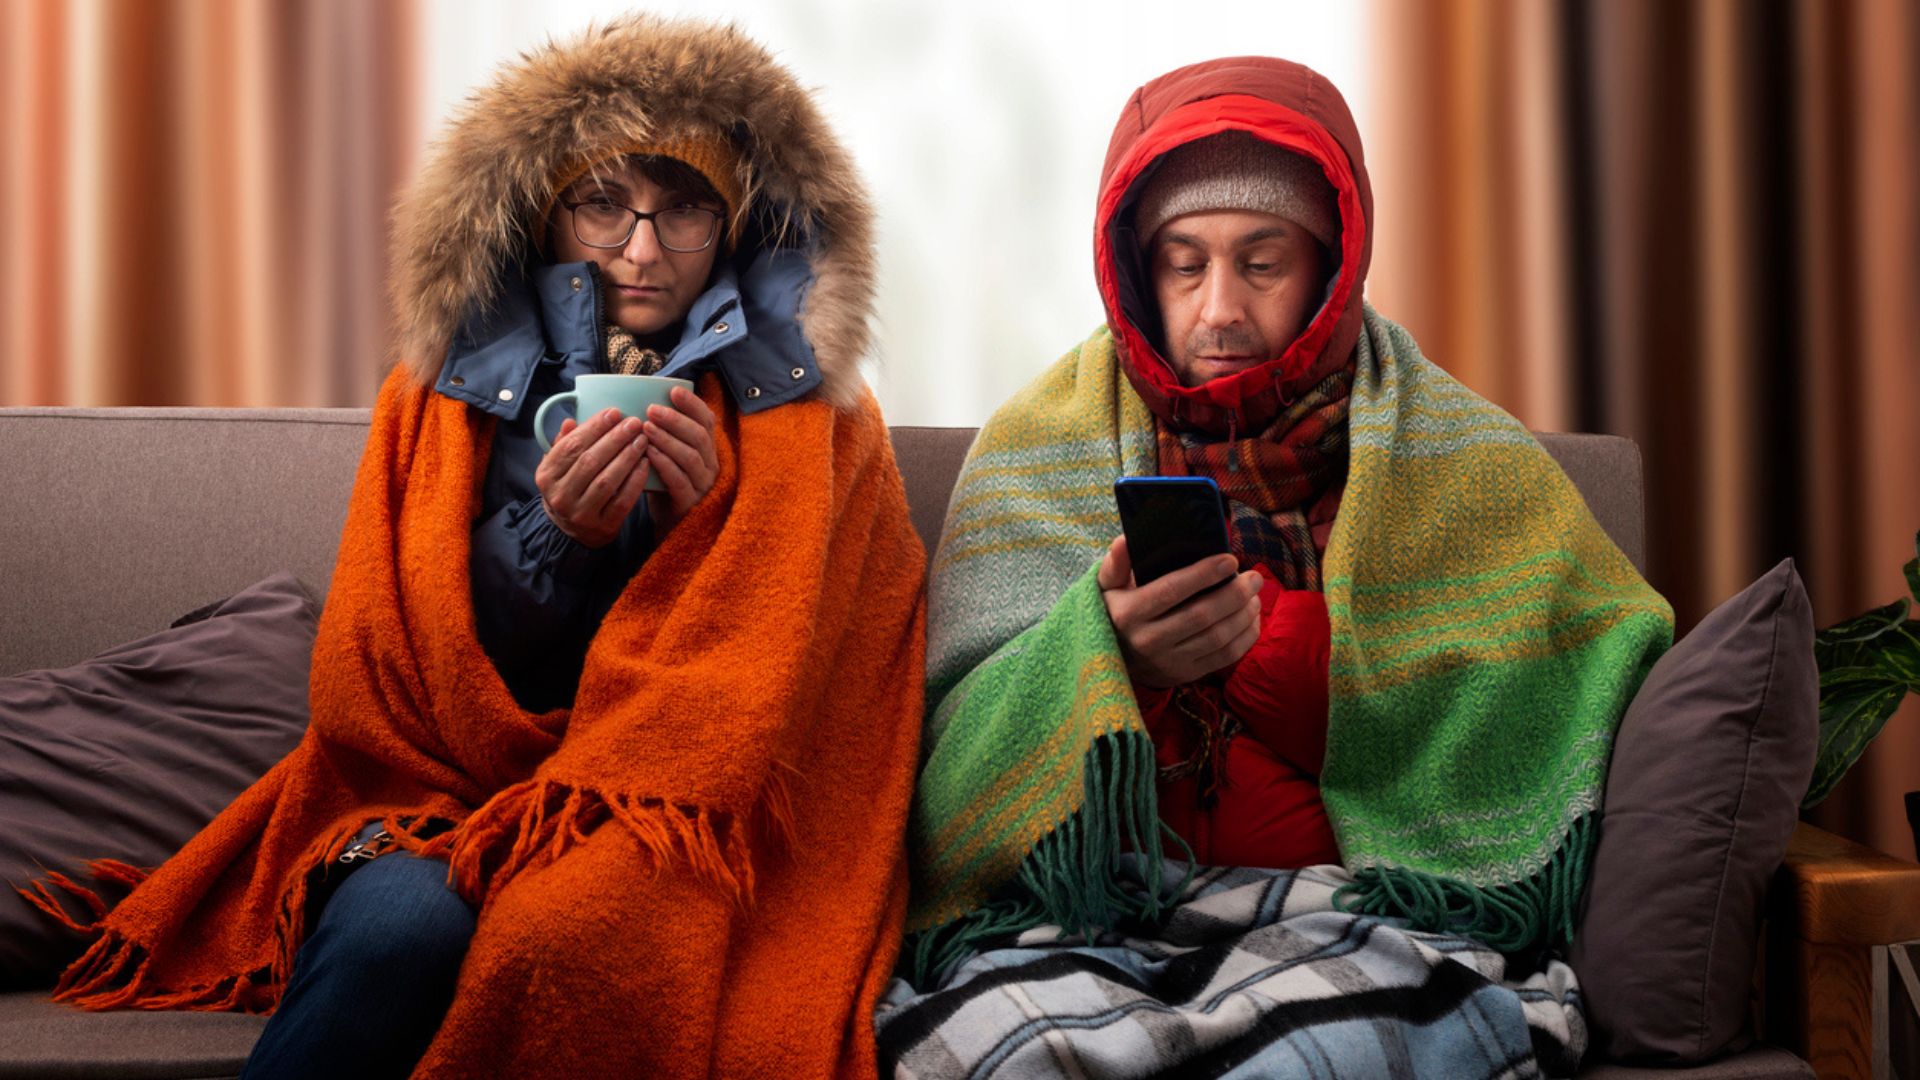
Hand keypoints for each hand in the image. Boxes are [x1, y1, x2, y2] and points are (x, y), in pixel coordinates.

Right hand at [535, 407, 650, 547]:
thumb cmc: (568, 490)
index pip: (571, 446)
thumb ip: (563, 444)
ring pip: (607, 480)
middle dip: (615, 439)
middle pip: (590, 461)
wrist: (571, 533)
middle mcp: (560, 496)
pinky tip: (645, 463)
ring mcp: (581, 514)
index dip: (594, 427)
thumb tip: (570, 421)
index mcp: (546, 476)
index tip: (614, 412)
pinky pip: (622, 500)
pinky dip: (635, 480)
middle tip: (634, 423)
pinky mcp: (603, 527)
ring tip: (641, 439)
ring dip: (627, 457)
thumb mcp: (557, 468)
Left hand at [640, 385, 719, 535]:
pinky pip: (679, 480)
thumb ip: (662, 434)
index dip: (692, 404)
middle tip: (651, 409)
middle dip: (675, 420)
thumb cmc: (665, 485)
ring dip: (667, 439)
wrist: (669, 526)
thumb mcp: (668, 456)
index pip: (707, 421)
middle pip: (699, 436)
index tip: (673, 390)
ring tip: (646, 428)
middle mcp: (710, 465)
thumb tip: (635, 403)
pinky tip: (648, 453)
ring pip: (690, 456)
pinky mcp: (690, 504)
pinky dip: (664, 464)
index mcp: (707, 449)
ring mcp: (702, 486)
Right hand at [1097, 535, 1262, 688]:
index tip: (1229, 559)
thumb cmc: (1117, 610)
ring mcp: (1168, 662)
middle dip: (1234, 593)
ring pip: (1217, 637)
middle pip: (1201, 616)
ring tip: (1255, 594)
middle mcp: (1148, 640)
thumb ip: (1116, 563)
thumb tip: (1124, 541)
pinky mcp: (1185, 675)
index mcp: (1129, 613)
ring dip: (1243, 614)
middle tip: (1254, 576)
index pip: (1171, 590)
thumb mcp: (1107, 586)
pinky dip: (1245, 636)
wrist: (1113, 658)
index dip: (1203, 574)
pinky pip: (1224, 657)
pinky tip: (1252, 617)